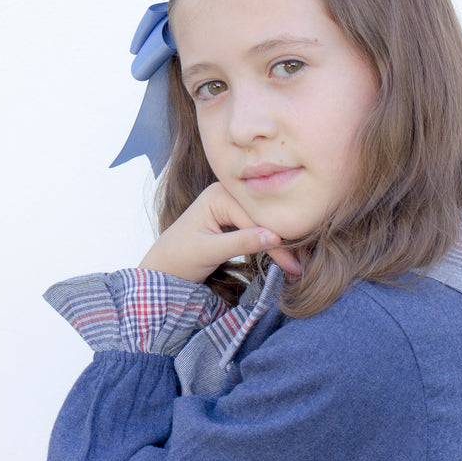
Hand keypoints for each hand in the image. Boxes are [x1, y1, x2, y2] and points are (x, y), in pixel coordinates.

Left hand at [139, 182, 300, 281]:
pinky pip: (256, 226)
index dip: (276, 242)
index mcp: (218, 194)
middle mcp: (226, 192)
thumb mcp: (209, 251)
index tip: (294, 265)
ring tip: (295, 263)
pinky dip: (268, 241)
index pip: (255, 217)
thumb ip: (241, 243)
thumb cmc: (178, 258)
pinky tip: (282, 254)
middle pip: (262, 216)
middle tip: (299, 266)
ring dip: (277, 242)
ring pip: (262, 221)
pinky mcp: (232, 215)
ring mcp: (230, 202)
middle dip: (281, 241)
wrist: (162, 268)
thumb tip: (276, 237)